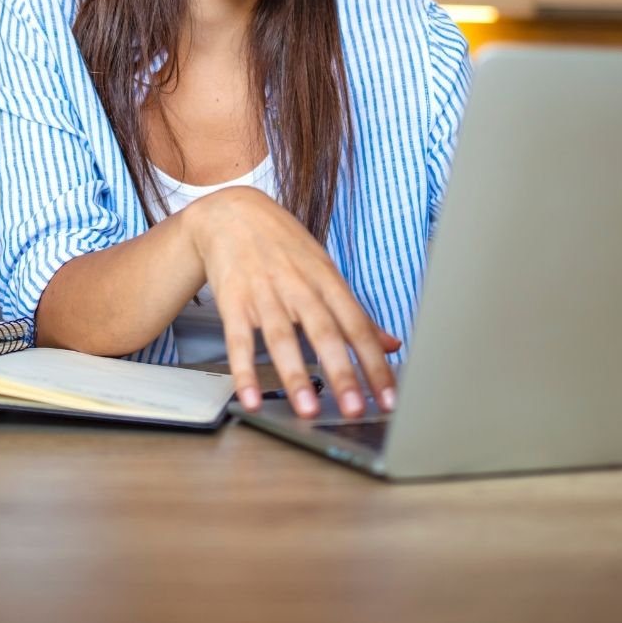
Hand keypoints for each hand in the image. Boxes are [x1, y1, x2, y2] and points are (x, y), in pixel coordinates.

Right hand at [183, 186, 399, 418]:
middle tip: (355, 409)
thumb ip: (354, 312)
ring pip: (282, 337)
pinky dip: (244, 370)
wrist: (230, 212)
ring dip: (295, 375)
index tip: (389, 398)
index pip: (357, 325)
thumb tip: (391, 344)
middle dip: (341, 373)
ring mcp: (264, 292)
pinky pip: (238, 339)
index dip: (375, 363)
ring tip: (308, 410)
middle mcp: (298, 286)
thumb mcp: (324, 270)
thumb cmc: (283, 244)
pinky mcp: (232, 300)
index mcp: (326, 279)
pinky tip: (250, 398)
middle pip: (324, 332)